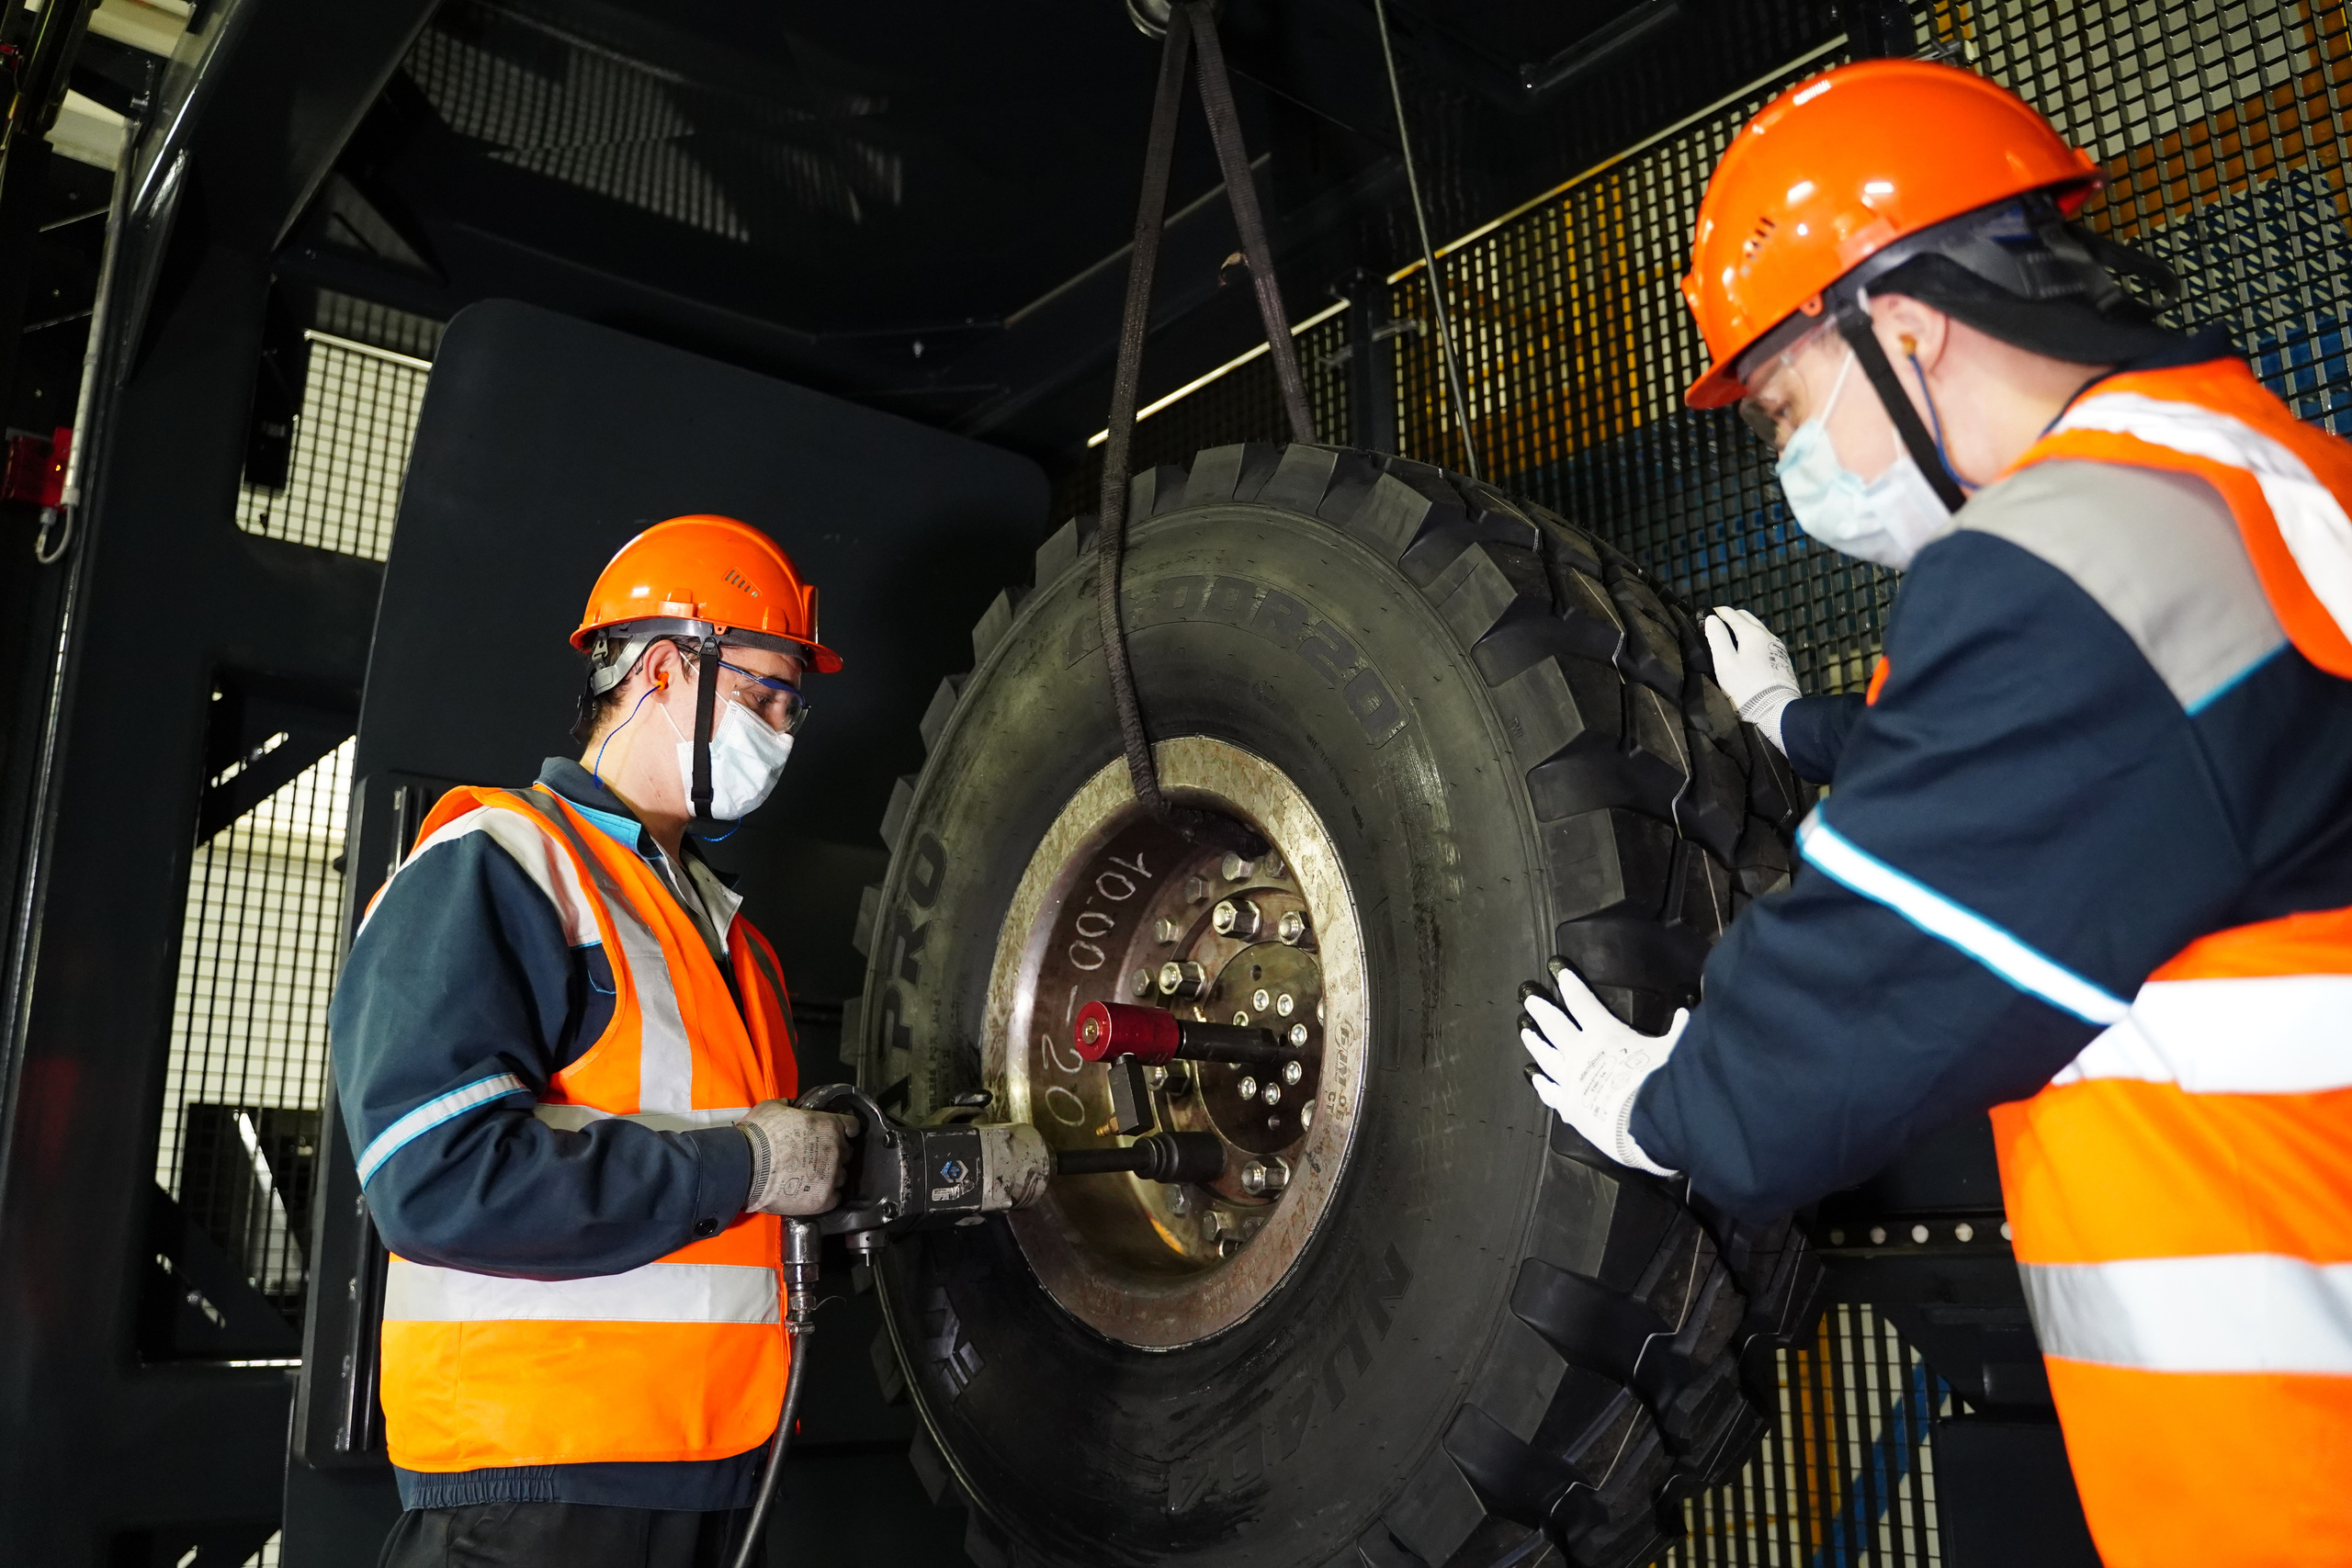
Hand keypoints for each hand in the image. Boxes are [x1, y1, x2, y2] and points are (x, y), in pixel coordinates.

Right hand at [738, 1102, 856, 1215]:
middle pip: (846, 1153)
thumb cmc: (759, 1135)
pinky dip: (826, 1196)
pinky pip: (834, 1198)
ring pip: (840, 1176)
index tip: (841, 1133)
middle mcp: (835, 1150)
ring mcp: (831, 1176)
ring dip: (830, 1176)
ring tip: (810, 1178)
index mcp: (828, 1126)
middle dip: (835, 1154)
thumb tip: (791, 1105)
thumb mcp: (772, 1108)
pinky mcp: (823, 1199)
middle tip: (817, 1157)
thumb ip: (788, 1106)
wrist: (746, 1167)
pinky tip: (811, 1193)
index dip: (846, 1130)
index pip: (852, 1126)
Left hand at [1519, 959, 1685, 1175]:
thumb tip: (1687, 1012)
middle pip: (1555, 1025)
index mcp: (1603, 1033)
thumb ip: (1678, 1031)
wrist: (1640, 1123)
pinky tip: (1533, 1077)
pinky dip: (1540, 1082)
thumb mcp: (1672, 1050)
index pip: (1583, 1003)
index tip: (1558, 971)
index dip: (1570, 985)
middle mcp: (1579, 1052)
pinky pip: (1548, 1090)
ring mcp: (1569, 1079)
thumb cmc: (1657, 1080)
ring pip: (1545, 1055)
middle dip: (1541, 1009)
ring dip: (1535, 1041)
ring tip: (1525, 1030)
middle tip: (1527, 996)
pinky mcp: (1567, 1105)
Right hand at [1704, 607, 1800, 752]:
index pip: (1731, 613)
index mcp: (1751, 633)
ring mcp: (1777, 646)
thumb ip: (1717, 638)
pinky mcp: (1782, 658)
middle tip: (1717, 630)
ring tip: (1730, 642)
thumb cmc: (1746, 686)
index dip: (1716, 613)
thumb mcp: (1724, 663)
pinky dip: (1753, 640)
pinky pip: (1764, 641)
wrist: (1776, 709)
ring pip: (1757, 629)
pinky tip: (1746, 654)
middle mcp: (1767, 634)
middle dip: (1731, 618)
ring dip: (1743, 629)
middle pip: (1746, 617)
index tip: (1706, 618)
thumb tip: (1711, 619)